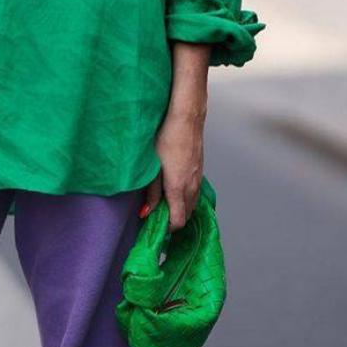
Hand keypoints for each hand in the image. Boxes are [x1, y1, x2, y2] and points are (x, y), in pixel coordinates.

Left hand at [139, 110, 203, 229]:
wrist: (187, 118)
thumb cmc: (166, 138)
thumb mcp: (153, 166)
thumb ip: (152, 191)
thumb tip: (146, 212)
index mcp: (178, 188)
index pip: (178, 220)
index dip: (168, 228)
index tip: (157, 225)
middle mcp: (192, 187)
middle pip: (187, 215)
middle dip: (174, 219)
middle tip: (159, 216)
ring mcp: (198, 178)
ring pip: (193, 204)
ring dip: (181, 208)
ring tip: (166, 204)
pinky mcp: (200, 170)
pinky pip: (195, 192)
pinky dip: (187, 198)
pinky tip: (176, 190)